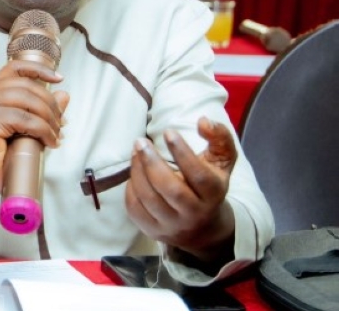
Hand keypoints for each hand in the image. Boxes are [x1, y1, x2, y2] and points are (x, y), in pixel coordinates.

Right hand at [0, 60, 68, 199]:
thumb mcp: (22, 130)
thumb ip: (39, 111)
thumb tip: (63, 95)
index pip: (14, 68)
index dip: (39, 69)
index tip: (59, 78)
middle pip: (27, 85)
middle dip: (50, 104)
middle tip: (61, 124)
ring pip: (28, 100)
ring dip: (49, 118)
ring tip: (55, 136)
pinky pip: (25, 118)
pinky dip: (43, 130)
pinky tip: (48, 142)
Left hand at [126, 117, 236, 264]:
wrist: (203, 229)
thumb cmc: (209, 185)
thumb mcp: (221, 162)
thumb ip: (219, 138)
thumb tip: (203, 121)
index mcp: (213, 195)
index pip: (198, 176)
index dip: (183, 153)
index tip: (169, 132)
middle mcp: (194, 213)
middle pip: (170, 189)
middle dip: (151, 163)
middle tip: (140, 141)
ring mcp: (172, 225)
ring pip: (149, 198)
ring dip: (137, 171)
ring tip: (135, 152)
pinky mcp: (152, 231)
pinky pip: (135, 208)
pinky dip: (131, 188)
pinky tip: (134, 173)